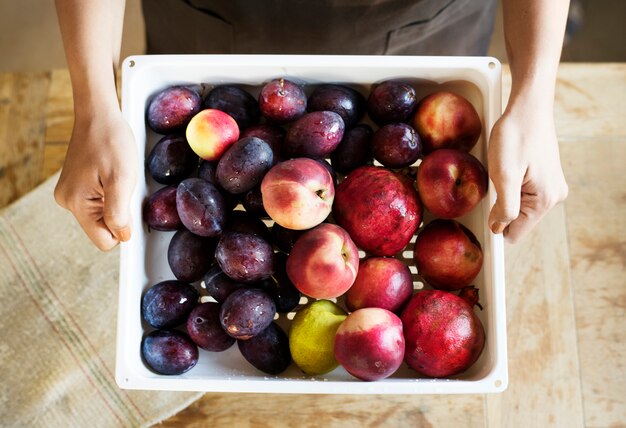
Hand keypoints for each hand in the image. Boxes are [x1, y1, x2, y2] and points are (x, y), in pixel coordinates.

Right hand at [54, 110, 138, 250]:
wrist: (99, 115)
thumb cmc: (110, 141)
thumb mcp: (121, 179)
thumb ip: (119, 212)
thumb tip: (122, 236)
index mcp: (76, 204)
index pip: (104, 240)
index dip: (122, 229)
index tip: (130, 207)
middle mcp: (69, 202)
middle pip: (104, 228)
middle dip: (120, 212)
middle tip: (123, 185)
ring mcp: (73, 193)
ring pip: (104, 215)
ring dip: (117, 200)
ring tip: (117, 176)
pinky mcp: (79, 185)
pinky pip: (101, 201)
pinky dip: (112, 192)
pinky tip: (112, 174)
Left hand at [487, 101, 567, 242]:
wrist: (528, 106)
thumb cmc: (516, 136)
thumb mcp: (505, 175)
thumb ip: (505, 208)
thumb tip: (499, 228)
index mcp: (545, 200)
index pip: (515, 233)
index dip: (497, 226)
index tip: (486, 210)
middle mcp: (554, 196)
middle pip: (517, 219)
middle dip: (501, 205)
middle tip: (497, 178)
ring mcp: (551, 185)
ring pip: (518, 204)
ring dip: (505, 192)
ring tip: (505, 168)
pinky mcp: (546, 176)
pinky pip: (522, 191)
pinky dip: (511, 183)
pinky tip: (510, 164)